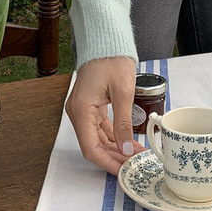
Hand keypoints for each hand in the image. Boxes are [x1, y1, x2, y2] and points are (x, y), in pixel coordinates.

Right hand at [65, 57, 145, 174]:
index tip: (123, 171)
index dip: (107, 163)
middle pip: (93, 145)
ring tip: (134, 154)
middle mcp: (77, 111)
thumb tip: (126, 150)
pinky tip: (126, 141)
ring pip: (96, 137)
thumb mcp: (123, 92)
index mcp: (81, 109)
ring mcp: (82, 108)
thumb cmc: (112, 59)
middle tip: (134, 164)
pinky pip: (98, 127)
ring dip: (114, 148)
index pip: (90, 148)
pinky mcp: (89, 105)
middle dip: (113, 157)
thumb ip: (124, 123)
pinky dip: (112, 136)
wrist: (106, 39)